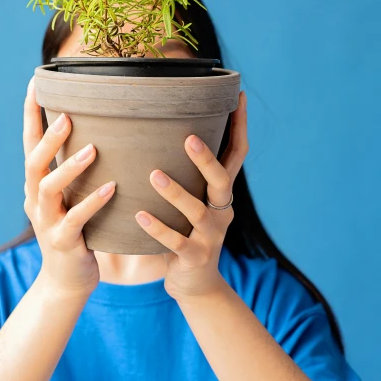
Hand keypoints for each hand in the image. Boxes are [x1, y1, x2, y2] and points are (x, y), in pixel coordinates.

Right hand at [23, 76, 115, 296]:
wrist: (67, 280)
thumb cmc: (76, 230)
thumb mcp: (71, 196)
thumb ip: (76, 168)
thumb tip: (102, 128)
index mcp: (37, 184)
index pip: (29, 143)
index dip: (30, 114)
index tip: (36, 83)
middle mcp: (35, 199)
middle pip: (33, 163)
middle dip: (48, 139)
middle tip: (67, 116)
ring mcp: (46, 222)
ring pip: (49, 189)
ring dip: (69, 168)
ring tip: (93, 150)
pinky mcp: (62, 242)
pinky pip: (76, 219)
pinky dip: (93, 202)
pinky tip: (113, 188)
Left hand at [135, 90, 248, 301]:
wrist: (196, 284)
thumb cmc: (187, 231)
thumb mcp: (194, 201)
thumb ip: (188, 173)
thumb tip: (166, 128)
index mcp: (221, 193)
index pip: (237, 154)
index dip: (240, 125)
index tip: (239, 96)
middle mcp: (221, 210)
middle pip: (221, 180)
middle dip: (206, 159)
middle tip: (188, 137)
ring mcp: (210, 236)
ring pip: (197, 211)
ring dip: (175, 192)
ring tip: (153, 174)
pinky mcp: (194, 256)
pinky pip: (175, 242)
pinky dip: (158, 228)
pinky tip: (139, 215)